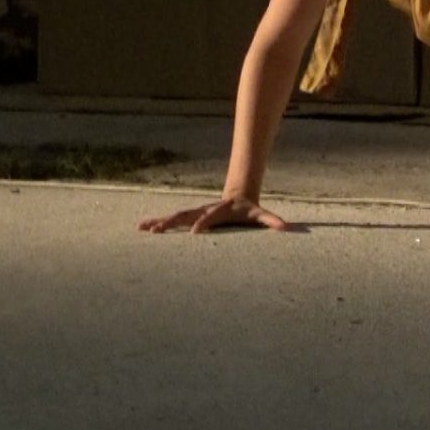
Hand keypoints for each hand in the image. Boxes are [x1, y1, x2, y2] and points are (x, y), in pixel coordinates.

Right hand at [137, 196, 290, 234]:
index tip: (195, 232)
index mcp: (218, 211)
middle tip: (159, 229)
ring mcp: (195, 212)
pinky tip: (143, 227)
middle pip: (186, 214)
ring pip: (175, 216)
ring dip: (159, 222)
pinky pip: (172, 220)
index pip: (209, 217)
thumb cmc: (249, 210)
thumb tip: (286, 228)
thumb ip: (271, 221)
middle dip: (173, 222)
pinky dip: (157, 223)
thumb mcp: (260, 215)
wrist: (238, 198)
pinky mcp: (190, 217)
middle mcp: (203, 210)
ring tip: (142, 227)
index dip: (203, 223)